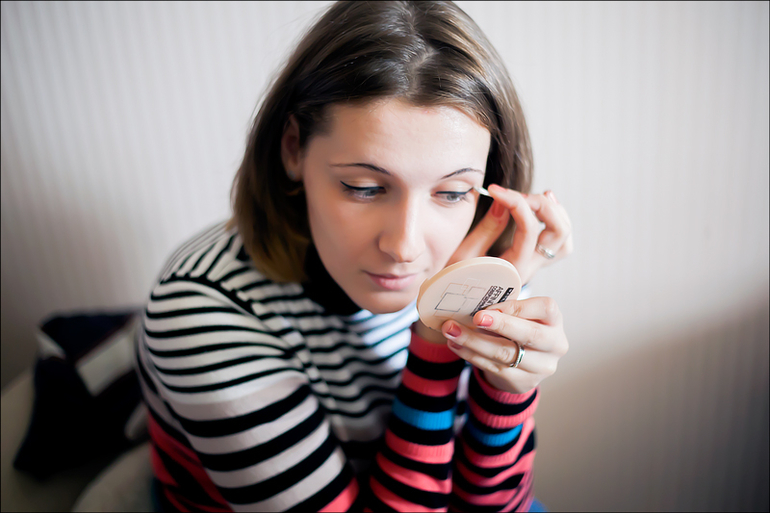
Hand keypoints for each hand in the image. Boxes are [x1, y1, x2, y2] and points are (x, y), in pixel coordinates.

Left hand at [439, 297, 568, 393]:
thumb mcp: (519, 313)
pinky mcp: (524, 382)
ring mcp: (542, 367)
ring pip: (506, 354)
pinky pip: (494, 368)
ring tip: (452, 330)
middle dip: (500, 324)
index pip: (545, 308)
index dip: (517, 306)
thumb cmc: (518, 328)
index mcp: (555, 320)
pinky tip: (456, 345)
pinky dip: (471, 355)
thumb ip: (504, 305)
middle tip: (474, 318)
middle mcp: (555, 344)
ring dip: (475, 341)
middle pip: (530, 334)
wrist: (523, 364)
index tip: (490, 306)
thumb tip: (473, 296)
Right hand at [448, 184, 572, 284]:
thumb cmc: (452, 284)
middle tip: (518, 194)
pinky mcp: (531, 264)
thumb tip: (503, 202)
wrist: (454, 309)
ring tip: (540, 196)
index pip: (528, 230)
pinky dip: (556, 224)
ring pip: (563, 240)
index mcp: (512, 270)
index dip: (515, 202)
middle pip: (558, 233)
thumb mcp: (464, 256)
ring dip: (556, 214)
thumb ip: (487, 229)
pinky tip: (543, 209)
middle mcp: (529, 270)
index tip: (495, 190)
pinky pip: (557, 245)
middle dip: (542, 206)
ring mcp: (533, 268)